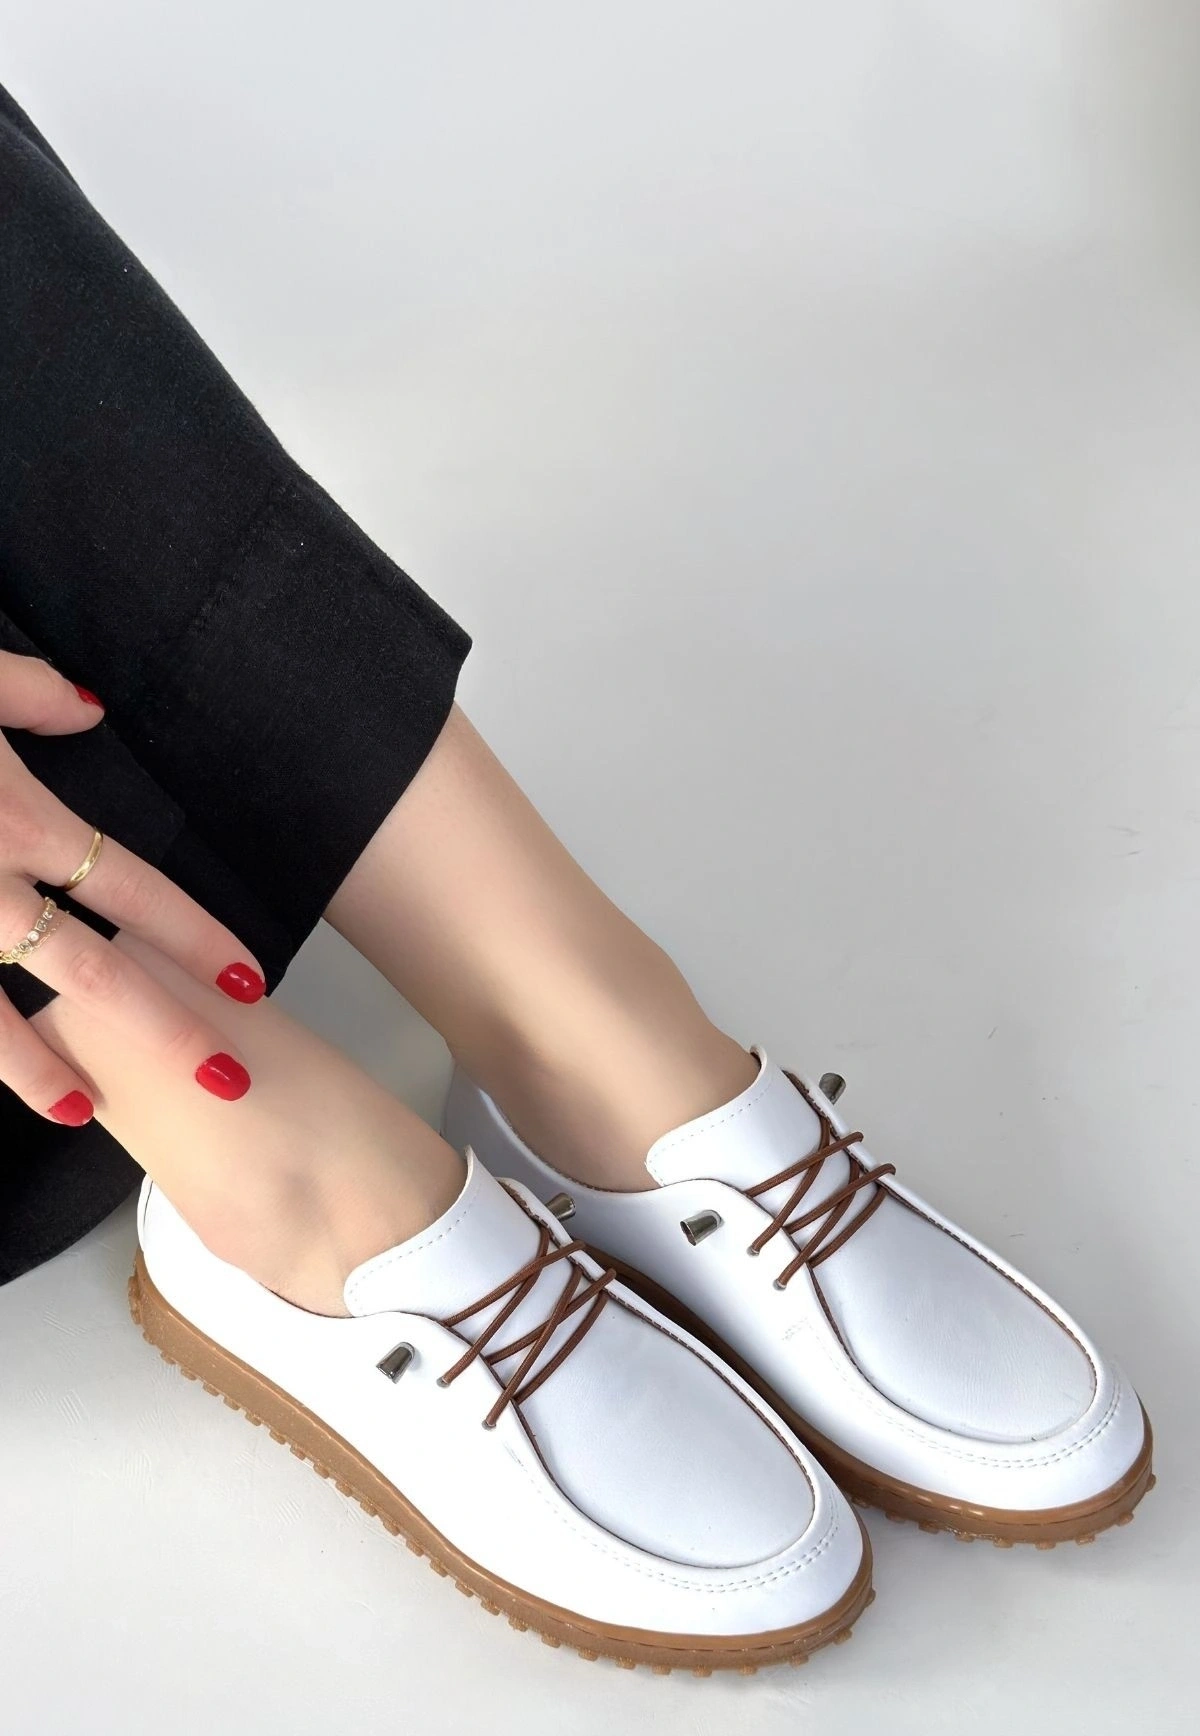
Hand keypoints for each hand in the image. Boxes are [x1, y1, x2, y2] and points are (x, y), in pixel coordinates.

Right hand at [0, 651, 262, 1123]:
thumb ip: (30, 696)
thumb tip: (89, 709)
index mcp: (19, 818)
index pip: (133, 887)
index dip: (196, 936)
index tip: (251, 979)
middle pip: (92, 970)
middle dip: (164, 1029)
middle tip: (225, 1078)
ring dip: (39, 1069)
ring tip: (83, 1113)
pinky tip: (3, 1079)